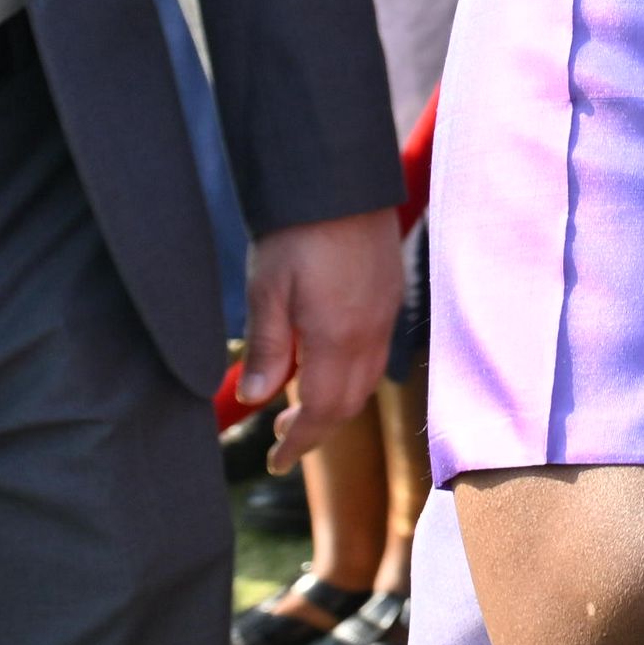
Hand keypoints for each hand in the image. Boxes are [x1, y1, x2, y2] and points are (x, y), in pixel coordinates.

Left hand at [239, 207, 401, 464]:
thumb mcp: (267, 290)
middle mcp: (372, 333)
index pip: (325, 410)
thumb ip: (267, 348)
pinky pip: (376, 354)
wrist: (340, 181)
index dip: (301, 443)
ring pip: (367, 381)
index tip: (276, 463)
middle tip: (281, 441)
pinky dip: (350, 376)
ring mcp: (387, 314)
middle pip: (351, 403)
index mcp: (339, 337)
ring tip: (300, 407)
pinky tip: (325, 364)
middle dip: (318, 429)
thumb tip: (253, 399)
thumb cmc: (297, 233)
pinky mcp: (390, 296)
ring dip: (336, 404)